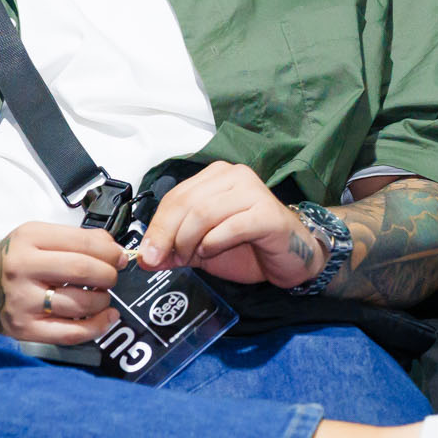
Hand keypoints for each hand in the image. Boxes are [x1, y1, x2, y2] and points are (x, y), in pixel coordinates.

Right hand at [0, 222, 127, 345]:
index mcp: (29, 238)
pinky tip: (106, 317)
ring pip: (80, 303)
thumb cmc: (14, 261)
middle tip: (111, 277)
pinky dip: (97, 327)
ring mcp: (22, 301)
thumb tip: (114, 249)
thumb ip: (76, 239)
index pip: (83, 243)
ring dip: (103, 300)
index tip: (120, 258)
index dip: (110, 252)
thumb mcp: (37, 237)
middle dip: (108, 275)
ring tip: (101, 296)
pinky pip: (71, 333)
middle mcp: (22, 268)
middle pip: (83, 270)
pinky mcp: (25, 329)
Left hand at [136, 162, 326, 288]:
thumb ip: (174, 249)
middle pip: (186, 203)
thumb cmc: (250, 246)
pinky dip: (214, 243)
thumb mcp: (202, 248)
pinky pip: (231, 227)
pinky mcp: (268, 213)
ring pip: (204, 214)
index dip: (157, 227)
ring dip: (190, 242)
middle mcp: (235, 176)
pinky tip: (213, 251)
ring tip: (193, 258)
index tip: (148, 255)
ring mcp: (253, 192)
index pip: (175, 196)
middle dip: (169, 236)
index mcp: (216, 176)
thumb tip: (145, 257)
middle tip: (166, 260)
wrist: (291, 257)